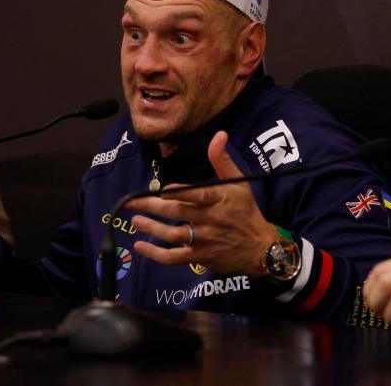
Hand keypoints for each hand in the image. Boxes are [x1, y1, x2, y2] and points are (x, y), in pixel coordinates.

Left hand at [126, 131, 278, 276]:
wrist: (260, 248)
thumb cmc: (247, 211)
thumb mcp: (239, 183)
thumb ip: (223, 160)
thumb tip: (219, 134)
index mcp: (219, 199)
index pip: (197, 194)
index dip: (178, 192)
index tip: (161, 189)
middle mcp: (210, 219)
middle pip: (177, 212)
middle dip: (152, 206)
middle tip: (130, 202)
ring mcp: (204, 240)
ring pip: (173, 235)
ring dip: (152, 228)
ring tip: (135, 220)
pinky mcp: (200, 256)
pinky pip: (174, 257)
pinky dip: (156, 254)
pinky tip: (140, 246)